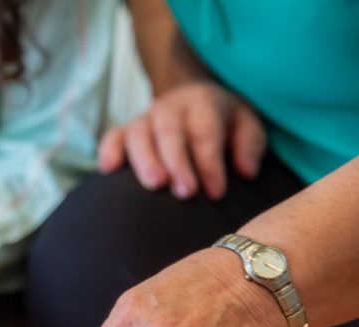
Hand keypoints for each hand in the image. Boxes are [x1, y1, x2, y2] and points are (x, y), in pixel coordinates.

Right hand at [98, 82, 265, 199]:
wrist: (194, 102)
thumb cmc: (223, 123)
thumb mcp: (246, 125)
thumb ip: (250, 145)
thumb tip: (246, 172)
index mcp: (203, 101)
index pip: (205, 132)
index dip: (210, 163)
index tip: (216, 193)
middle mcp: (170, 106)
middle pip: (169, 132)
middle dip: (177, 163)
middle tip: (186, 192)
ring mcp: (145, 117)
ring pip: (138, 133)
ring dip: (145, 160)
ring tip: (155, 185)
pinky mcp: (126, 131)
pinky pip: (112, 137)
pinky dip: (109, 152)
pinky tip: (110, 171)